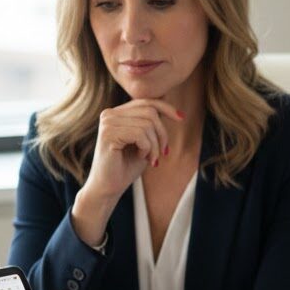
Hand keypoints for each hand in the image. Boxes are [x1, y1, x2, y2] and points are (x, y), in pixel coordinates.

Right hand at [70, 100, 183, 246]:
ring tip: (151, 159)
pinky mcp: (108, 134)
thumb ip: (152, 126)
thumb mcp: (144, 142)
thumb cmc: (126, 167)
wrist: (108, 188)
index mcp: (117, 113)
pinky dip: (147, 148)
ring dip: (155, 145)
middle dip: (162, 133)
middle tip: (162, 153)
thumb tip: (170, 110)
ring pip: (147, 124)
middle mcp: (109, 114)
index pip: (146, 101)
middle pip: (150, 112)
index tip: (181, 118)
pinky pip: (140, 134)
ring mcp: (107, 123)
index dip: (166, 107)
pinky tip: (140, 157)